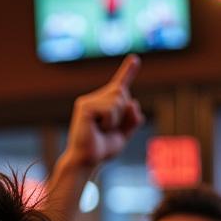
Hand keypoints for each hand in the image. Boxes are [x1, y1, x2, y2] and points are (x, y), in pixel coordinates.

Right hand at [62, 55, 143, 170]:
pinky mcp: (85, 107)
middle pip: (122, 91)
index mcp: (103, 104)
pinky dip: (110, 121)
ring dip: (116, 118)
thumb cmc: (101, 150)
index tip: (135, 59)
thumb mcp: (124, 135)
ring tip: (101, 129)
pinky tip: (98, 128)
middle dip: (123, 112)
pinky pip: (110, 109)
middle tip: (108, 129)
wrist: (85, 162)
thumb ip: (133, 120)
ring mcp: (87, 101)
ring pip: (118, 99)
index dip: (128, 72)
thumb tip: (133, 104)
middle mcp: (94, 99)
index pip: (118, 85)